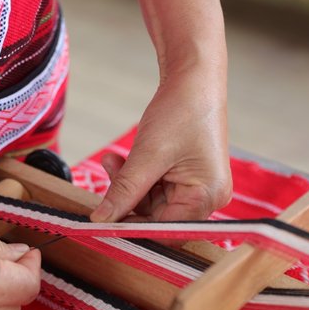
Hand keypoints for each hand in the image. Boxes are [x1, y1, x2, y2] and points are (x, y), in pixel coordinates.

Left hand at [90, 72, 230, 223]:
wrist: (193, 78)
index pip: (166, 230)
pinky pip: (154, 189)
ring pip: (150, 204)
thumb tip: (101, 220)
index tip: (103, 220)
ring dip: (127, 186)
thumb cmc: (181, 111)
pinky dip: (135, 178)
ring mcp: (198, 188)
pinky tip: (120, 160)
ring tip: (111, 160)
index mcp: (207, 196)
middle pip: (157, 218)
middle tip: (105, 177)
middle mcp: (207, 198)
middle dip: (127, 200)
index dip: (133, 227)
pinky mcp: (186, 179)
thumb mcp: (147, 155)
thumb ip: (124, 191)